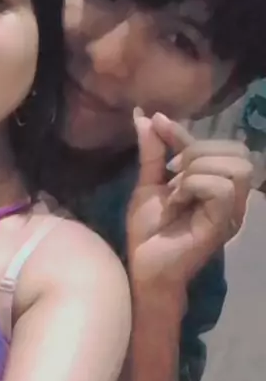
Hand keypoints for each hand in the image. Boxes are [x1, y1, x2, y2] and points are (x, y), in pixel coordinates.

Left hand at [126, 109, 252, 290]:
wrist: (143, 265)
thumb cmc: (149, 231)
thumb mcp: (149, 183)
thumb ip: (153, 151)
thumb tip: (145, 115)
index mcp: (219, 184)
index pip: (220, 144)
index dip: (188, 131)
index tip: (158, 124)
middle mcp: (233, 197)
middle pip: (237, 150)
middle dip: (197, 151)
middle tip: (172, 174)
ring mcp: (233, 211)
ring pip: (234, 167)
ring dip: (197, 170)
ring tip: (176, 191)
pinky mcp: (224, 222)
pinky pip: (222, 188)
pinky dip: (194, 187)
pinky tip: (178, 202)